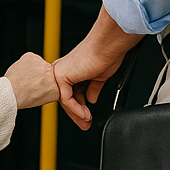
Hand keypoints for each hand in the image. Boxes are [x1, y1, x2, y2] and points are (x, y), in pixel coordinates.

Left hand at [4, 52, 58, 108]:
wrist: (11, 92)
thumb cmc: (23, 98)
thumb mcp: (43, 100)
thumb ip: (50, 90)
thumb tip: (48, 85)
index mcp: (56, 86)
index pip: (54, 80)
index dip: (46, 83)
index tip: (40, 86)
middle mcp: (51, 72)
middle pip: (47, 71)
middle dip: (41, 75)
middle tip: (31, 82)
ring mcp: (42, 63)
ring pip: (39, 64)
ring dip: (34, 69)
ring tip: (26, 78)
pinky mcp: (32, 56)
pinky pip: (31, 59)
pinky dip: (26, 63)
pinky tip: (22, 72)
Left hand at [52, 6, 141, 130]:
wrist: (108, 45)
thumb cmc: (107, 54)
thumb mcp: (99, 76)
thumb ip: (93, 88)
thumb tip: (91, 98)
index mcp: (72, 68)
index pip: (71, 92)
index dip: (79, 105)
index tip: (86, 115)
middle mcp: (64, 69)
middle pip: (66, 97)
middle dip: (76, 113)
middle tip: (85, 124)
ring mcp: (61, 72)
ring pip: (64, 99)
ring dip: (76, 113)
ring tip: (87, 121)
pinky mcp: (62, 76)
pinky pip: (66, 98)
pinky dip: (76, 108)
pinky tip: (85, 114)